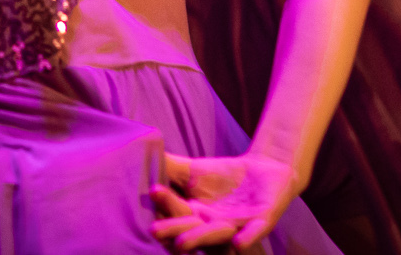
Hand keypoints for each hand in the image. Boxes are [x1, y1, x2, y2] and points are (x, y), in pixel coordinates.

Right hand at [150, 152, 300, 251]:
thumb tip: (135, 155)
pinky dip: (247, 238)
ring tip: (182, 244)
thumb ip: (168, 167)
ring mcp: (237, 226)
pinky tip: (238, 243)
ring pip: (217, 235)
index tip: (145, 209)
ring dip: (201, 239)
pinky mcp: (262, 222)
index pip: (174, 218)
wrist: (264, 170)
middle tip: (154, 231)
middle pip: (190, 231)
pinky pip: (254, 232)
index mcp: (194, 217)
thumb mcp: (193, 170)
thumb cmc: (223, 175)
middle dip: (174, 232)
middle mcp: (213, 227)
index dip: (161, 215)